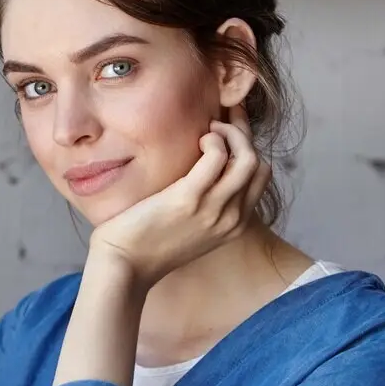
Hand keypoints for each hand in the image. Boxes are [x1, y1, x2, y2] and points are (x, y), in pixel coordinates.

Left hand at [88, 105, 270, 288]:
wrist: (124, 266)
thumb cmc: (149, 245)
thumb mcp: (190, 229)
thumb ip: (205, 206)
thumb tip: (203, 172)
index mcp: (234, 225)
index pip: (260, 176)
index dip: (249, 146)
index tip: (232, 128)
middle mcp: (231, 218)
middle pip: (257, 163)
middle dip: (243, 134)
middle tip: (221, 119)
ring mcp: (214, 209)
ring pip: (247, 158)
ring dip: (231, 133)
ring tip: (209, 130)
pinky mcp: (190, 199)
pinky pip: (218, 157)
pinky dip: (213, 140)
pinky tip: (198, 139)